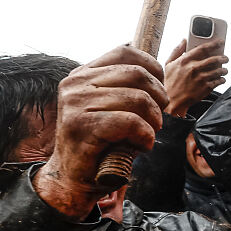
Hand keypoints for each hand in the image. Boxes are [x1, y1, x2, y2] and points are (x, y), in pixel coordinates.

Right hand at [34, 46, 166, 219]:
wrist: (71, 178)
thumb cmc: (99, 143)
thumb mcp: (110, 106)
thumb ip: (124, 86)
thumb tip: (157, 70)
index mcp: (83, 74)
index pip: (126, 52)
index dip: (153, 67)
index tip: (160, 91)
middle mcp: (76, 84)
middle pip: (137, 74)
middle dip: (159, 97)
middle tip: (158, 119)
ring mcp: (76, 103)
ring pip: (138, 98)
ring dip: (154, 120)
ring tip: (148, 134)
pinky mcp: (82, 125)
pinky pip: (131, 121)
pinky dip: (145, 135)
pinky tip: (142, 145)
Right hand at [163, 39, 227, 116]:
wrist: (172, 101)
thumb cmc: (170, 82)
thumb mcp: (168, 64)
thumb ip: (177, 51)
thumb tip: (184, 40)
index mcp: (185, 61)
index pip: (203, 48)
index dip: (214, 44)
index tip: (220, 42)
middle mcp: (193, 68)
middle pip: (214, 59)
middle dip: (223, 57)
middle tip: (226, 58)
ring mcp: (200, 78)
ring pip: (218, 70)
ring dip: (224, 69)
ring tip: (224, 69)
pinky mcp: (205, 87)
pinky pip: (219, 81)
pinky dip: (222, 79)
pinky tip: (221, 78)